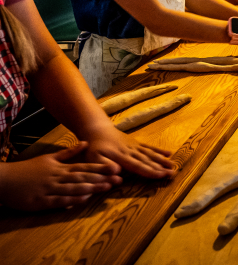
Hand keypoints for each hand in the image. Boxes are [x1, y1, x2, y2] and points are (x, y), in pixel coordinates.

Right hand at [0, 142, 119, 209]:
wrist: (4, 179)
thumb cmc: (28, 169)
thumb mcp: (49, 158)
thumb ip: (68, 153)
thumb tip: (86, 143)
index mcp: (60, 167)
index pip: (84, 167)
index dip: (101, 168)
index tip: (116, 168)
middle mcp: (57, 177)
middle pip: (82, 177)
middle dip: (101, 178)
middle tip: (118, 179)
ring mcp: (49, 189)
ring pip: (73, 188)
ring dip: (91, 188)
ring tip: (106, 187)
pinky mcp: (41, 202)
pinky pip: (58, 201)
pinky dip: (72, 200)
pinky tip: (84, 199)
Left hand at [82, 126, 174, 178]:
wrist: (97, 130)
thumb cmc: (94, 148)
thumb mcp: (93, 158)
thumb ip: (104, 166)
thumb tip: (118, 175)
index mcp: (121, 156)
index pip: (138, 165)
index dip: (150, 171)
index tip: (162, 175)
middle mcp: (131, 151)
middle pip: (147, 160)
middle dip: (161, 167)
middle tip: (173, 174)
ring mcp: (135, 146)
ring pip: (150, 154)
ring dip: (162, 160)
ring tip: (173, 166)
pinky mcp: (136, 143)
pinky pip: (149, 147)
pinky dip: (159, 150)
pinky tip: (169, 154)